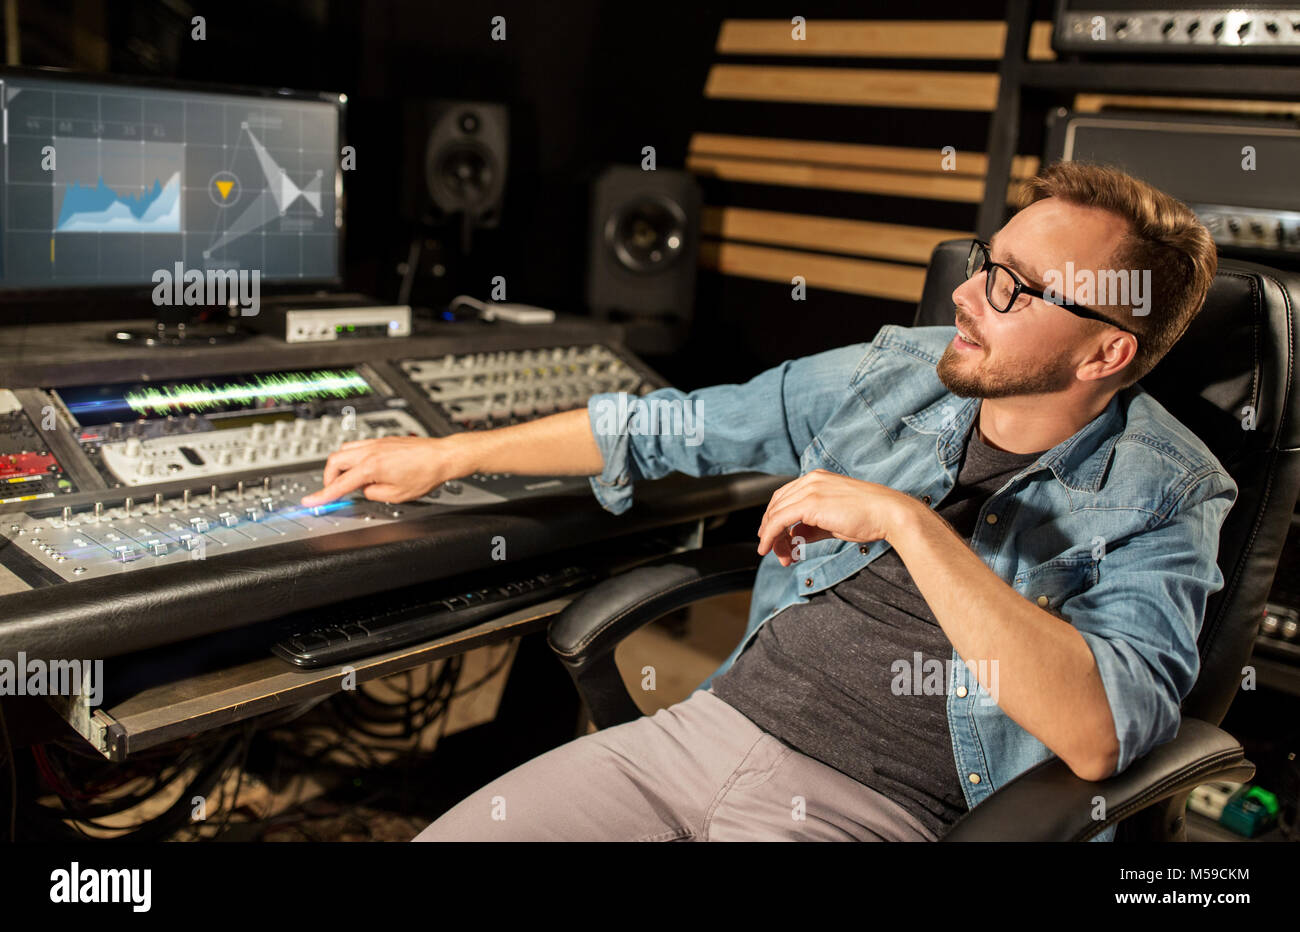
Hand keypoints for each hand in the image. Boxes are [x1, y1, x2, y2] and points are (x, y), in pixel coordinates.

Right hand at [300, 435, 470, 505]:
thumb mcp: (397, 496)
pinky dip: (353, 457)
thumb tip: (364, 490)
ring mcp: (376, 443)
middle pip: (334, 461)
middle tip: (334, 491)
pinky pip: (358, 446)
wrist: (442, 457)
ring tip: (350, 480)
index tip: (310, 502)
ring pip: (344, 450)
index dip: (323, 496)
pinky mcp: (382, 440)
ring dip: (340, 466)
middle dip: (329, 478)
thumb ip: (373, 494)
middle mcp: (371, 451)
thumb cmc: (426, 474)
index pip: (340, 484)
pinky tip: (363, 469)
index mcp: (372, 467)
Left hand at [755, 469, 919, 565]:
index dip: (775, 519)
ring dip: (772, 538)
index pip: (785, 497)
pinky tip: (770, 549)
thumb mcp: (833, 521)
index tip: (776, 539)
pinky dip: (771, 536)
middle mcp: (810, 480)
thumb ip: (811, 526)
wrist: (888, 514)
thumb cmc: (869, 517)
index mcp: (817, 479)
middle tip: (775, 552)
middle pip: (777, 505)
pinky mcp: (810, 503)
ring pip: (776, 514)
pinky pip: (779, 520)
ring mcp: (809, 489)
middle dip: (771, 531)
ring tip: (780, 557)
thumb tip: (794, 536)